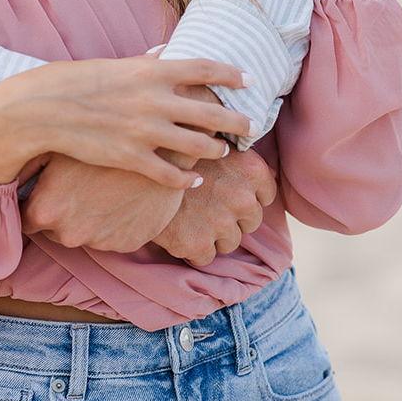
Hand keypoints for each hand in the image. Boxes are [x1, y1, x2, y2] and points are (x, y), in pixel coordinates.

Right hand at [0, 54, 253, 189]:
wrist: (44, 109)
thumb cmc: (78, 82)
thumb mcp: (115, 65)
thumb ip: (146, 63)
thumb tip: (166, 53)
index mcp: (152, 71)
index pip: (206, 68)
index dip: (232, 74)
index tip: (249, 80)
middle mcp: (155, 100)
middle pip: (212, 111)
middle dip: (237, 121)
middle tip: (251, 126)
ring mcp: (145, 131)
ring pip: (198, 145)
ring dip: (216, 149)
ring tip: (224, 151)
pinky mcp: (132, 158)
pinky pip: (171, 173)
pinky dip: (187, 179)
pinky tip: (195, 181)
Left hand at [21, 154, 187, 253]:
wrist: (159, 150)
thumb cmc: (101, 140)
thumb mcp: (58, 148)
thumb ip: (28, 168)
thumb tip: (7, 175)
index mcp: (45, 211)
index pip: (27, 221)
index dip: (37, 204)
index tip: (47, 191)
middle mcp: (68, 234)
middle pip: (55, 231)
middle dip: (64, 212)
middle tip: (80, 186)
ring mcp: (99, 243)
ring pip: (86, 234)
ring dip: (90, 218)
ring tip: (104, 188)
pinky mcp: (125, 245)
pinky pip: (112, 237)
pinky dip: (115, 223)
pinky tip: (121, 198)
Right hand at [150, 149, 275, 266]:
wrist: (135, 171)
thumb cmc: (174, 152)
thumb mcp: (211, 143)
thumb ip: (240, 157)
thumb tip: (264, 171)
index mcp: (251, 170)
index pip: (267, 196)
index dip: (248, 196)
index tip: (228, 194)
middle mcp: (242, 198)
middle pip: (251, 222)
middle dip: (232, 219)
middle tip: (206, 207)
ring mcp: (221, 224)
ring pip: (230, 243)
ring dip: (214, 236)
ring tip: (191, 218)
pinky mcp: (198, 244)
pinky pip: (205, 257)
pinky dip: (193, 249)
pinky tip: (179, 230)